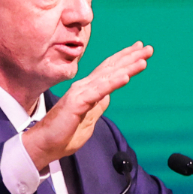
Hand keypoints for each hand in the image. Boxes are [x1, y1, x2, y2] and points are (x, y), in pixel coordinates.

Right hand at [23, 41, 152, 170]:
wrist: (44, 145)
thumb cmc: (62, 135)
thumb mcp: (88, 120)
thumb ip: (98, 106)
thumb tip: (108, 96)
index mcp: (87, 90)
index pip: (108, 71)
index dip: (124, 60)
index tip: (140, 52)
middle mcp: (84, 87)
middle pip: (110, 69)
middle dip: (130, 58)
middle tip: (148, 48)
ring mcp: (80, 93)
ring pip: (108, 77)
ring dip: (127, 67)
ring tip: (143, 59)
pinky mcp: (78, 103)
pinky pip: (99, 92)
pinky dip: (113, 83)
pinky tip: (125, 76)